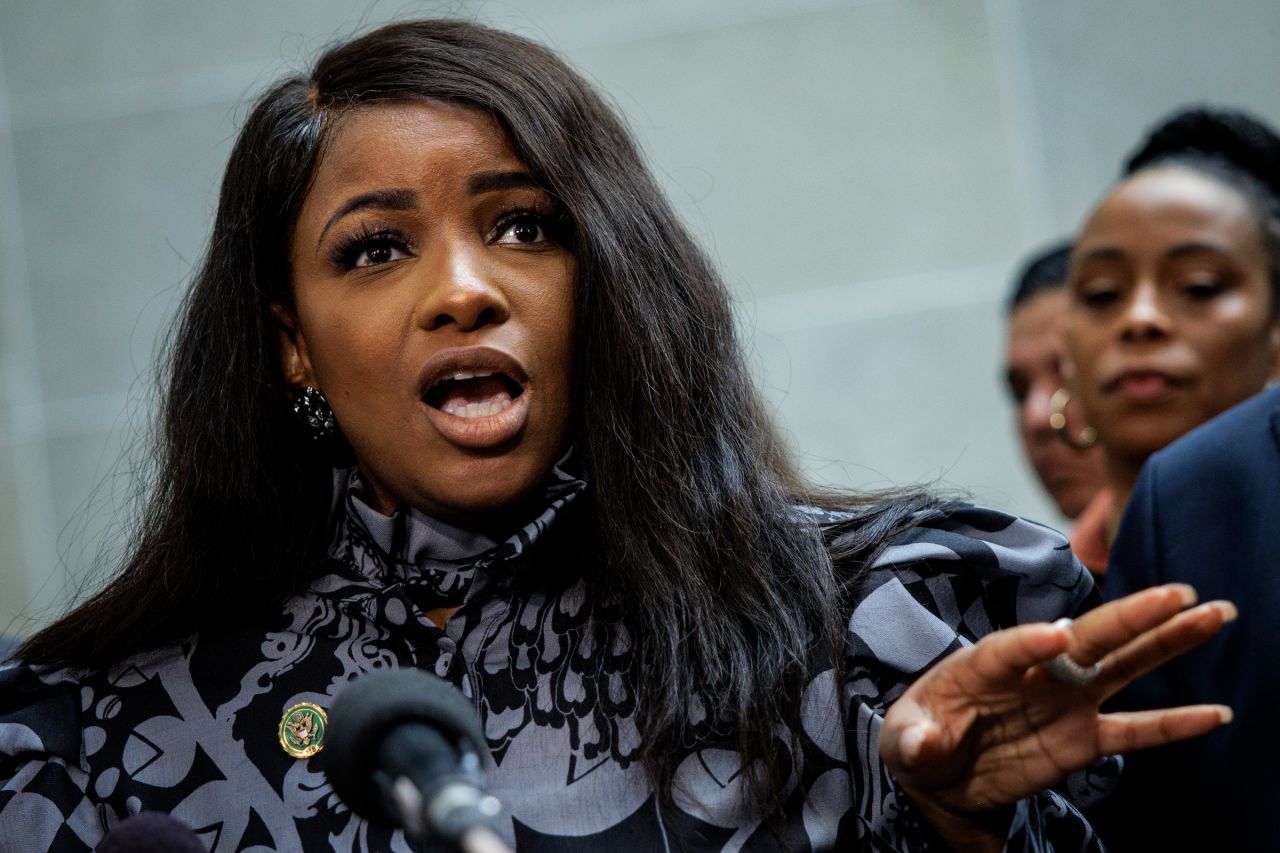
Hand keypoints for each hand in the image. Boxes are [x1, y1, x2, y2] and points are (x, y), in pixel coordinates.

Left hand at [879, 584, 1234, 843]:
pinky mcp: (1082, 738)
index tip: (1059, 635)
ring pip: (1122, 667)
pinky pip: (1133, 731)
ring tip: (1212, 615)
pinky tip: (1214, 714)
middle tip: (1176, 592)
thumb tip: (925, 742)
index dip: (1031, 642)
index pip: (1008, 648)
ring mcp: (1063, 703)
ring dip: (1166, 642)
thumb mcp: (903, 742)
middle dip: (1130, 615)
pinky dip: (1173, 724)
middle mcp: (1033, 674)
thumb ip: (914, 740)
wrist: (941, 776)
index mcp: (982, 665)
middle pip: (1087, 639)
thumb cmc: (917, 741)